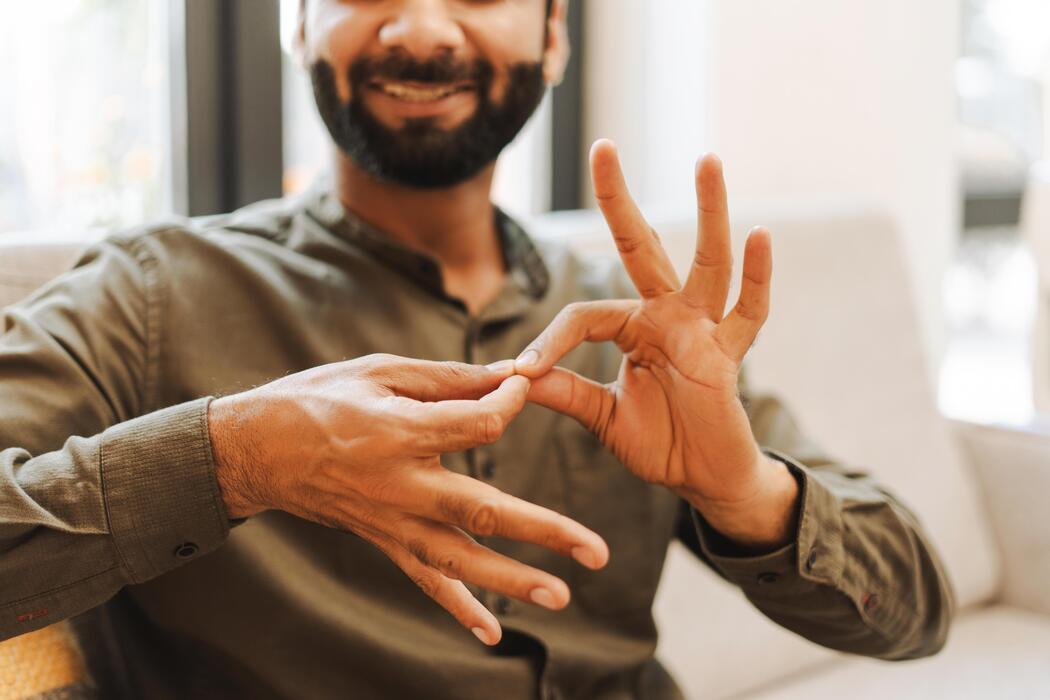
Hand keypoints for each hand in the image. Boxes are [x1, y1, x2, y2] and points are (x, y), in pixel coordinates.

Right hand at [207, 354, 608, 645]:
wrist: (260, 450)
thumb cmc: (320, 398)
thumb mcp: (380, 371)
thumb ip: (448, 378)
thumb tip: (509, 373)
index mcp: (400, 432)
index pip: (479, 425)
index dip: (510, 402)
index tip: (526, 384)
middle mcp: (401, 485)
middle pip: (483, 510)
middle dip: (543, 531)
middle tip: (595, 551)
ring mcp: (392, 521)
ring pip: (460, 557)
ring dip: (512, 580)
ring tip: (561, 597)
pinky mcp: (385, 540)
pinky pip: (425, 579)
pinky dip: (458, 607)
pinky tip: (492, 633)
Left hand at [517, 141, 798, 550]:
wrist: (702, 479)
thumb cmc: (659, 443)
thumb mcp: (600, 416)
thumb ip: (563, 391)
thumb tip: (511, 377)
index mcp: (632, 329)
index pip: (583, 316)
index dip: (549, 342)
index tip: (519, 372)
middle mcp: (667, 316)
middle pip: (641, 247)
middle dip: (619, 199)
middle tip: (602, 146)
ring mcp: (702, 329)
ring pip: (707, 263)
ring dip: (709, 212)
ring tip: (706, 160)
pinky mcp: (730, 354)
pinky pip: (749, 312)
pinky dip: (758, 277)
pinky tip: (761, 236)